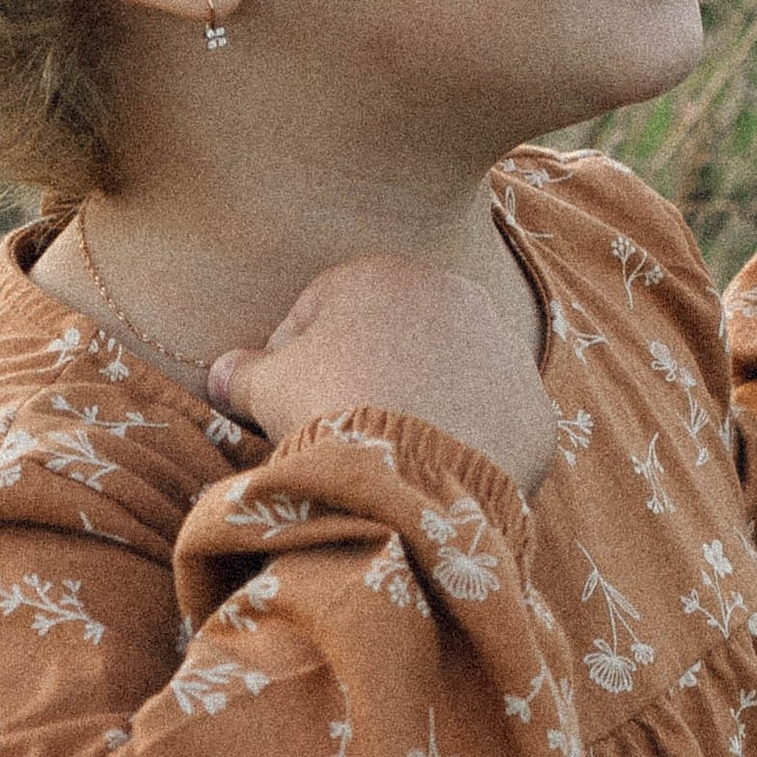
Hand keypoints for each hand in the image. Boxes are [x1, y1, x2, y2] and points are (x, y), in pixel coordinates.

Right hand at [209, 258, 560, 502]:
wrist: (412, 481)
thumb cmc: (329, 413)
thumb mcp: (266, 387)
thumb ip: (243, 373)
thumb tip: (222, 372)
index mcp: (383, 275)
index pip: (322, 312)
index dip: (294, 362)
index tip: (286, 407)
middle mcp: (456, 296)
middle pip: (394, 341)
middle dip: (367, 379)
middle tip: (340, 435)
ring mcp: (504, 352)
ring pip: (449, 380)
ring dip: (422, 409)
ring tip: (389, 461)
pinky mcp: (534, 410)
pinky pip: (492, 426)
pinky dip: (468, 448)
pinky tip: (436, 479)